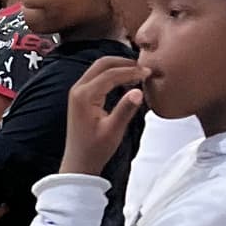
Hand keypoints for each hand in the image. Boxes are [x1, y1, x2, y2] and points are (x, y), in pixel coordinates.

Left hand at [63, 54, 145, 175]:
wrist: (79, 162)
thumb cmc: (95, 149)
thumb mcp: (113, 131)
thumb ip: (126, 109)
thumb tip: (139, 91)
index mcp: (84, 96)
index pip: (111, 74)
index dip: (131, 71)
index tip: (148, 73)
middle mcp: (78, 90)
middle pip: (102, 64)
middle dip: (124, 63)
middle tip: (143, 68)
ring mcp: (77, 92)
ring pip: (99, 68)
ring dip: (118, 67)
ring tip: (138, 74)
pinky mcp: (80, 96)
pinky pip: (97, 77)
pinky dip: (112, 75)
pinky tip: (126, 82)